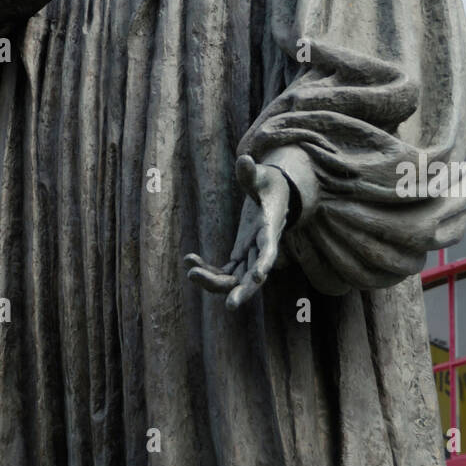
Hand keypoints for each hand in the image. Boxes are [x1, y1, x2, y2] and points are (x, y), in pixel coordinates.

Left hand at [184, 154, 292, 309]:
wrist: (276, 194)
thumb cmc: (269, 183)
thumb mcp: (263, 176)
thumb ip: (251, 173)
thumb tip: (244, 159)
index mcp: (270, 228)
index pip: (269, 250)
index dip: (264, 263)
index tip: (258, 278)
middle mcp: (262, 247)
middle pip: (254, 276)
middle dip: (242, 291)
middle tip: (229, 306)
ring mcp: (251, 254)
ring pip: (236, 279)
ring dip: (215, 282)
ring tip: (191, 273)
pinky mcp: (241, 254)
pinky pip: (225, 271)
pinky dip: (208, 269)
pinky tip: (189, 259)